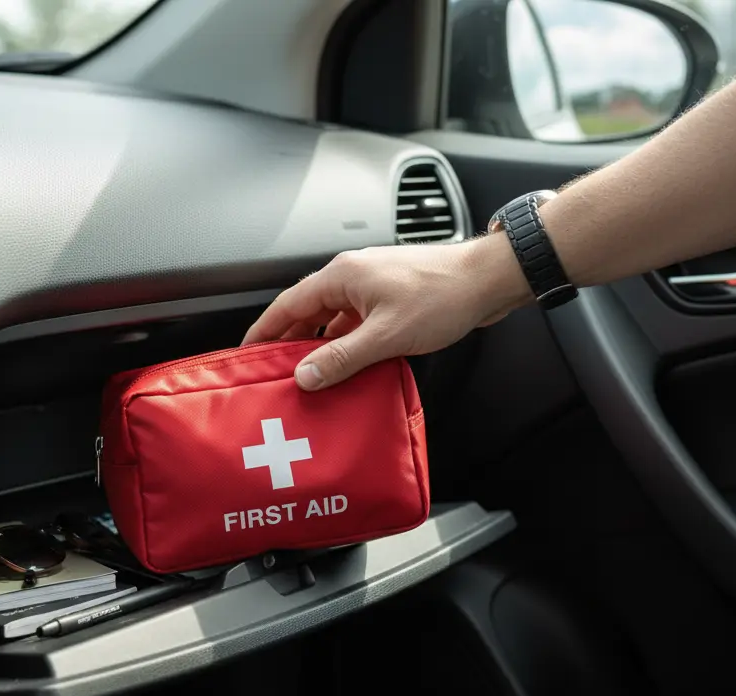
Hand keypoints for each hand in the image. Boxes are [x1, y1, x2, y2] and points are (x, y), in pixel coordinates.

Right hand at [242, 234, 532, 389]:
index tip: (247, 354)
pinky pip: (355, 323)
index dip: (263, 331)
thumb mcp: (386, 335)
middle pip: (306, 313)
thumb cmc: (443, 295)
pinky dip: (346, 344)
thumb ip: (342, 357)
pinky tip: (349, 368)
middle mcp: (351, 276)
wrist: (488, 280)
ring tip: (312, 378)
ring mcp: (371, 286)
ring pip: (332, 319)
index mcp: (341, 276)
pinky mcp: (390, 298)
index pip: (286, 305)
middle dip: (290, 344)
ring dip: (321, 347)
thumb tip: (305, 375)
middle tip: (276, 374)